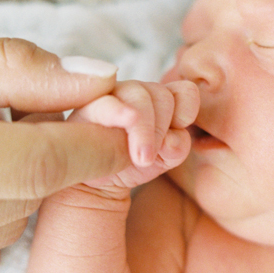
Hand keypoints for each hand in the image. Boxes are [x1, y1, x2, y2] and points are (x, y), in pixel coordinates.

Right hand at [65, 78, 198, 195]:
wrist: (94, 180)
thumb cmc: (130, 163)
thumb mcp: (163, 159)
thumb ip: (177, 147)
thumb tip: (172, 141)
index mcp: (159, 99)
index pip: (184, 92)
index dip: (186, 111)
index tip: (175, 137)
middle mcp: (136, 91)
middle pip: (162, 94)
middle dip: (161, 128)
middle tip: (149, 157)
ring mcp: (112, 94)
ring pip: (138, 95)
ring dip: (144, 130)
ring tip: (141, 158)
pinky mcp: (87, 105)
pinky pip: (106, 102)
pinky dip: (118, 112)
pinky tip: (126, 124)